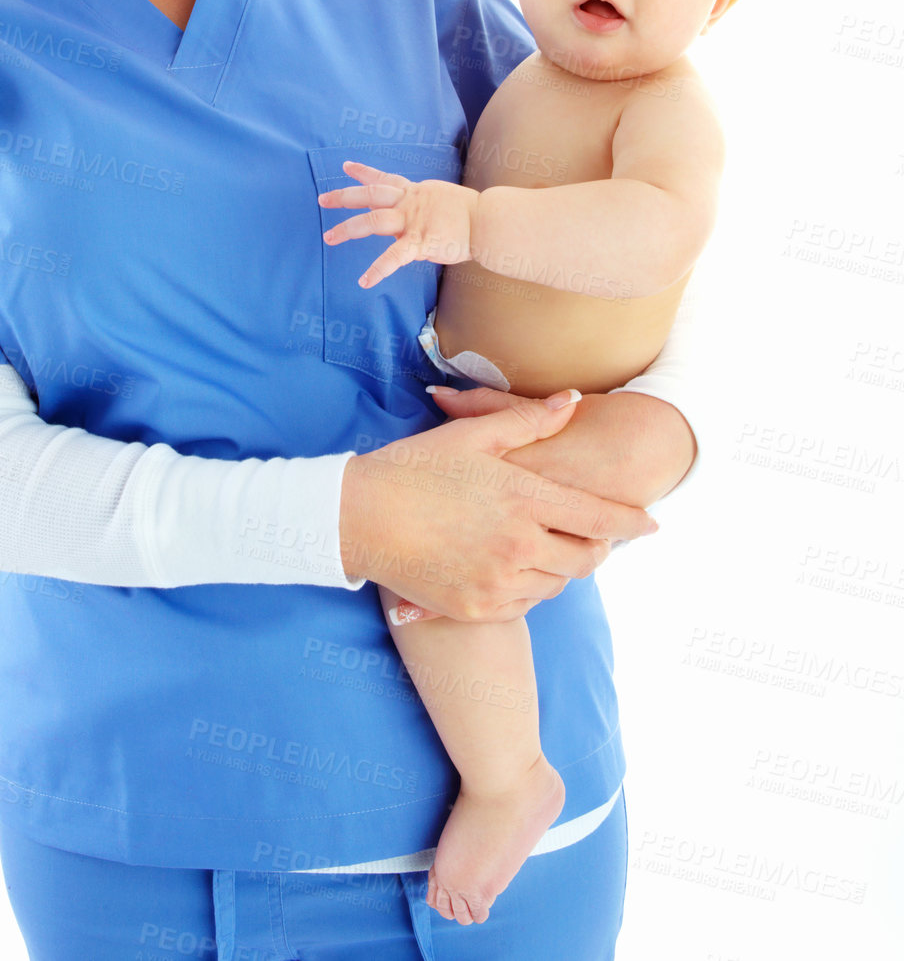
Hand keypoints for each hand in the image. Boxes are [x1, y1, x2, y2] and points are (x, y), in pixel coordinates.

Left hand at [318, 160, 478, 286]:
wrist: (489, 222)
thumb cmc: (471, 214)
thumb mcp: (441, 201)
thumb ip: (422, 208)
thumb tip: (410, 221)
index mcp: (415, 192)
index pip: (384, 178)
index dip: (363, 172)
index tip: (346, 166)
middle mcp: (409, 203)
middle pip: (370, 195)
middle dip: (344, 197)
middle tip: (322, 200)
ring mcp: (413, 222)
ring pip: (373, 220)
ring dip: (348, 228)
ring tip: (328, 238)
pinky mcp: (420, 243)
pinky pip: (394, 257)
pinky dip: (378, 269)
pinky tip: (364, 281)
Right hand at [339, 387, 658, 621]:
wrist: (358, 517)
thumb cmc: (414, 468)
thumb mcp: (472, 434)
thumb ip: (528, 421)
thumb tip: (572, 401)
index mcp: (523, 498)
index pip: (599, 517)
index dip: (632, 522)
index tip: (652, 524)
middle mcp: (519, 546)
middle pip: (586, 558)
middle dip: (599, 547)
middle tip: (597, 537)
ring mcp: (498, 582)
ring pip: (557, 584)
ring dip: (562, 566)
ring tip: (549, 546)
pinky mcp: (477, 608)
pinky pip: (525, 605)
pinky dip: (530, 587)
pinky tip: (514, 567)